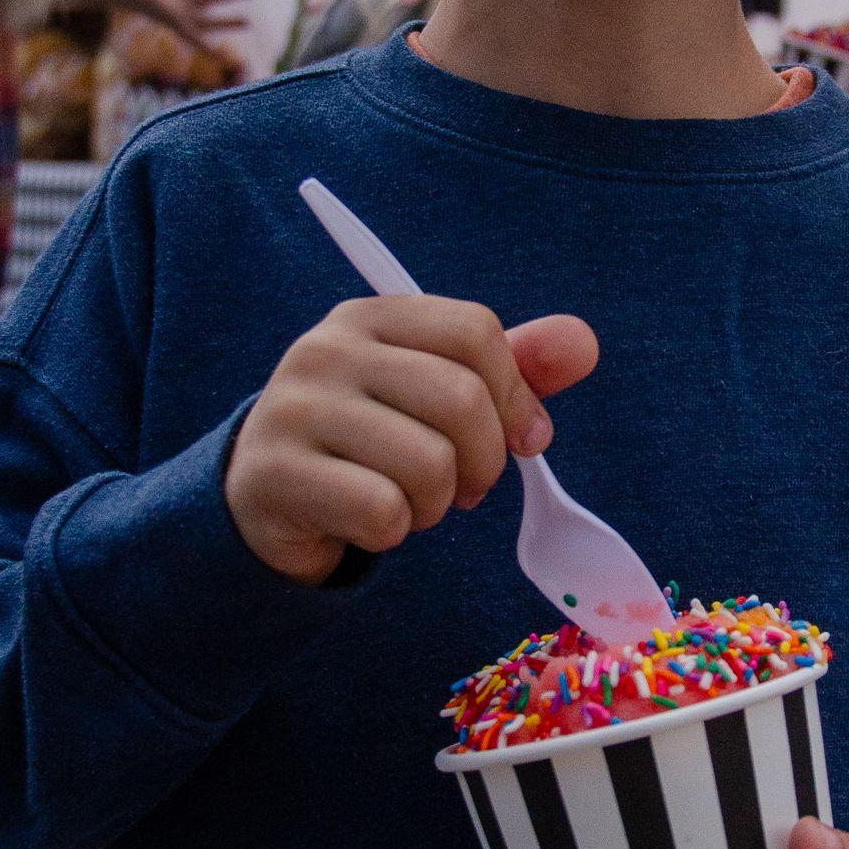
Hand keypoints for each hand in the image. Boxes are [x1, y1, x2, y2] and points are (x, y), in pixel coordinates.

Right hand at [226, 296, 598, 583]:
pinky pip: (382, 511)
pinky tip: (368, 521)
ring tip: (409, 500)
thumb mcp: (437, 392)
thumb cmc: (369, 439)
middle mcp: (326, 350)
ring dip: (437, 503)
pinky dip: (394, 531)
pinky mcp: (276, 475)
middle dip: (484, 462)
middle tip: (465, 487)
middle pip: (461, 400)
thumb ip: (510, 367)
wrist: (266, 495)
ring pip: (428, 463)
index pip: (475, 332)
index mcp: (371, 317)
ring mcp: (294, 410)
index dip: (515, 395)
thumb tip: (583, 344)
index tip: (522, 439)